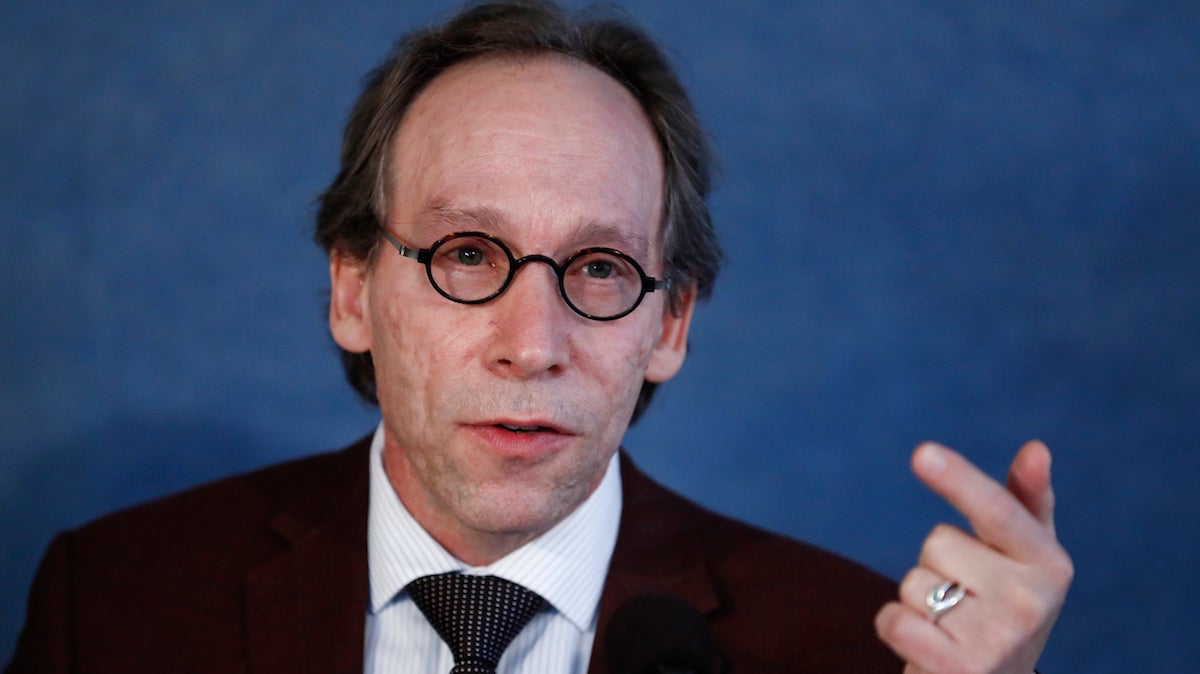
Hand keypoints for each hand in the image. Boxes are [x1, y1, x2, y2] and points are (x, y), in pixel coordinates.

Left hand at [874, 441, 1073, 672]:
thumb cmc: (1004, 607)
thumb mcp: (1024, 556)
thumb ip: (1026, 501)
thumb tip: (1036, 449)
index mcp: (1050, 564)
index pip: (997, 511)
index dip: (959, 480)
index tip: (923, 452)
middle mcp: (1030, 603)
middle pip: (937, 543)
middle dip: (936, 564)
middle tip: (965, 598)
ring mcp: (997, 641)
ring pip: (912, 583)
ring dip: (917, 600)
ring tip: (951, 626)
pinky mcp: (960, 670)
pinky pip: (894, 620)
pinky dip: (896, 628)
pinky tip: (927, 646)